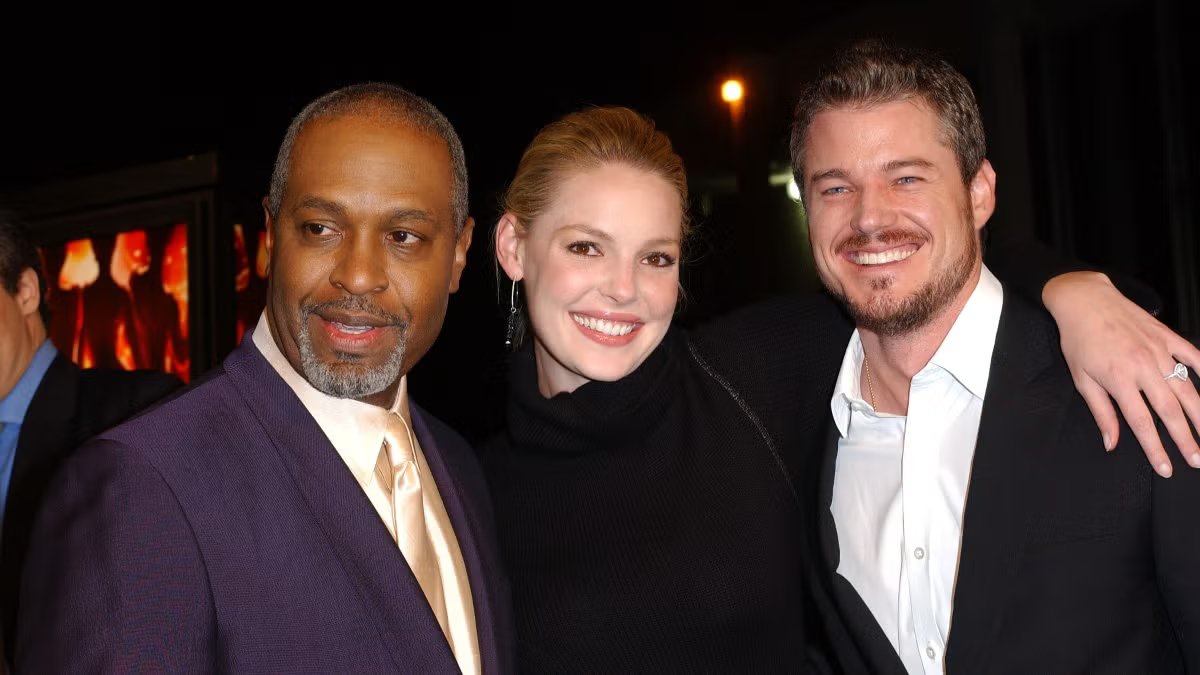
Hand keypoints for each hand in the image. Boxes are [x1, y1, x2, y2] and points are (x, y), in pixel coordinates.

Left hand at [1043, 271, 1199, 476]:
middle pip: (1170, 410)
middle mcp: (1142, 366)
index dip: (1155, 449)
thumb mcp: (1082, 379)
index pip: (1141, 423)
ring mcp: (1158, 350)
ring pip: (1187, 388)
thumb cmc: (1079, 340)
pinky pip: (1193, 356)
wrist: (1085, 301)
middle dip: (1186, 438)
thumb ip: (1101, 412)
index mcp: (1118, 379)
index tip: (1166, 468)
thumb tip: (1111, 442)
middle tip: (1197, 460)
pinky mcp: (1167, 336)